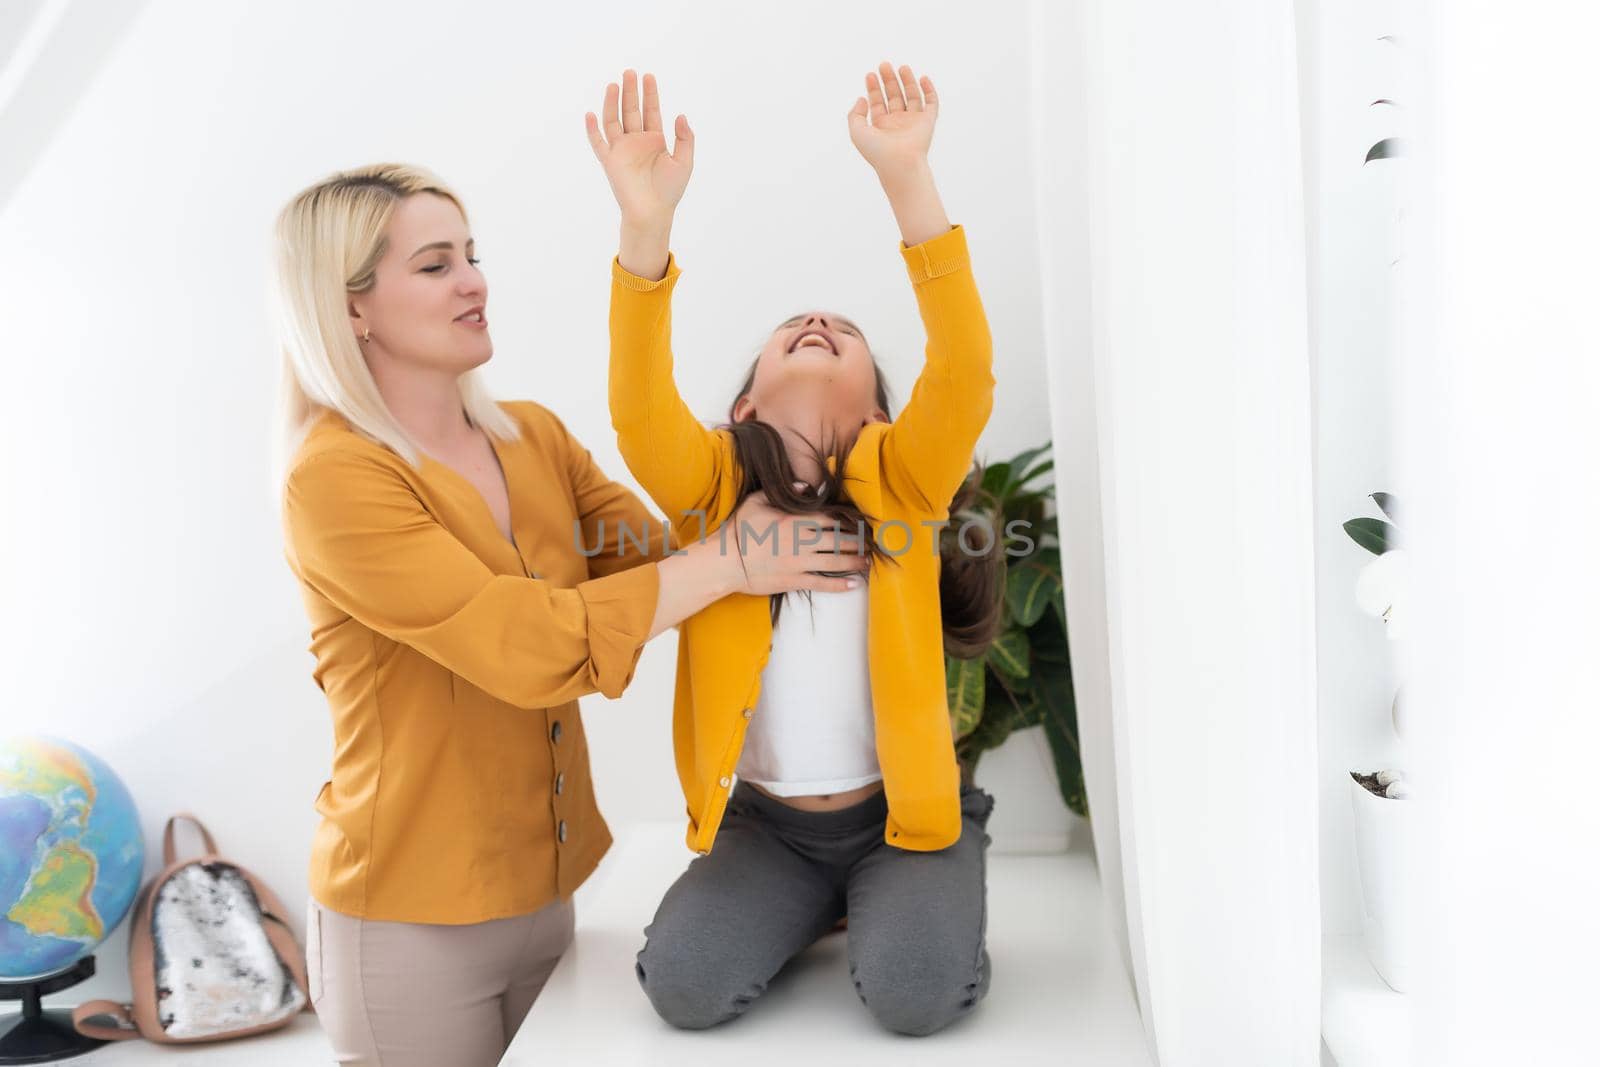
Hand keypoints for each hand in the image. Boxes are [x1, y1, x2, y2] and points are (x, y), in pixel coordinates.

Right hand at [585, 70, 693, 228]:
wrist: (653, 212)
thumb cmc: (670, 190)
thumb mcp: (684, 161)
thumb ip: (685, 138)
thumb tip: (680, 114)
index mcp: (654, 140)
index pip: (651, 111)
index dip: (650, 94)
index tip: (648, 77)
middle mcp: (636, 141)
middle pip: (631, 110)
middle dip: (631, 92)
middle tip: (630, 72)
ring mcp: (622, 150)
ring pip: (614, 120)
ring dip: (613, 103)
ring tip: (614, 84)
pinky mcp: (610, 161)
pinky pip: (598, 142)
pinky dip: (592, 129)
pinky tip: (590, 114)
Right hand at [723, 492, 870, 596]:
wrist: (726, 561)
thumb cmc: (739, 529)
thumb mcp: (756, 501)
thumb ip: (783, 492)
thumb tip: (805, 488)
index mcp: (795, 519)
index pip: (830, 518)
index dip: (848, 521)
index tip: (860, 522)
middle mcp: (802, 540)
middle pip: (839, 539)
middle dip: (858, 542)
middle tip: (871, 543)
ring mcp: (800, 562)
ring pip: (836, 561)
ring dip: (855, 562)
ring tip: (868, 562)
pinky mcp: (795, 580)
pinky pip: (822, 582)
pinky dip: (840, 584)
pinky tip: (854, 584)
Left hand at [848, 61, 937, 179]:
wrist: (899, 163)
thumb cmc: (877, 152)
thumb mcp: (857, 132)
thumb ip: (854, 114)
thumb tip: (862, 98)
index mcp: (881, 126)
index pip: (878, 102)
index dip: (873, 88)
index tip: (870, 75)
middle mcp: (898, 123)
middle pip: (894, 96)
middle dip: (888, 80)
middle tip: (883, 65)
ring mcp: (914, 122)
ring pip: (912, 96)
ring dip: (907, 81)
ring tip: (901, 67)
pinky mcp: (928, 122)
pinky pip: (931, 102)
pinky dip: (929, 90)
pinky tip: (923, 78)